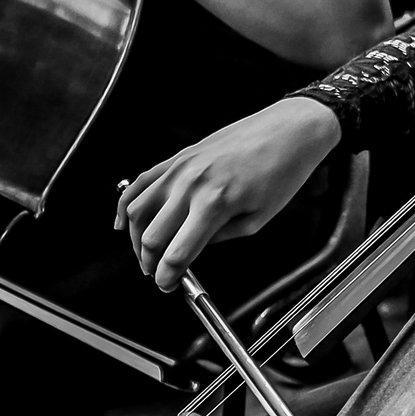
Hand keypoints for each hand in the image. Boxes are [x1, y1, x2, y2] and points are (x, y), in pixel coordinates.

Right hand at [118, 97, 342, 289]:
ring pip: (138, 210)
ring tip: (145, 253)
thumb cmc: (283, 170)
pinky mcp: (179, 156)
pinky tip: (124, 221)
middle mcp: (191, 184)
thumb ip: (220, 238)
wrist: (290, 130)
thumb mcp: (258, 219)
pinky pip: (141, 182)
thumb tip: (193, 251)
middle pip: (151, 236)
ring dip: (135, 238)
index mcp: (214, 203)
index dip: (167, 276)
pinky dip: (126, 204)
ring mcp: (181, 167)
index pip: (176, 253)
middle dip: (149, 262)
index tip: (167, 285)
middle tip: (157, 273)